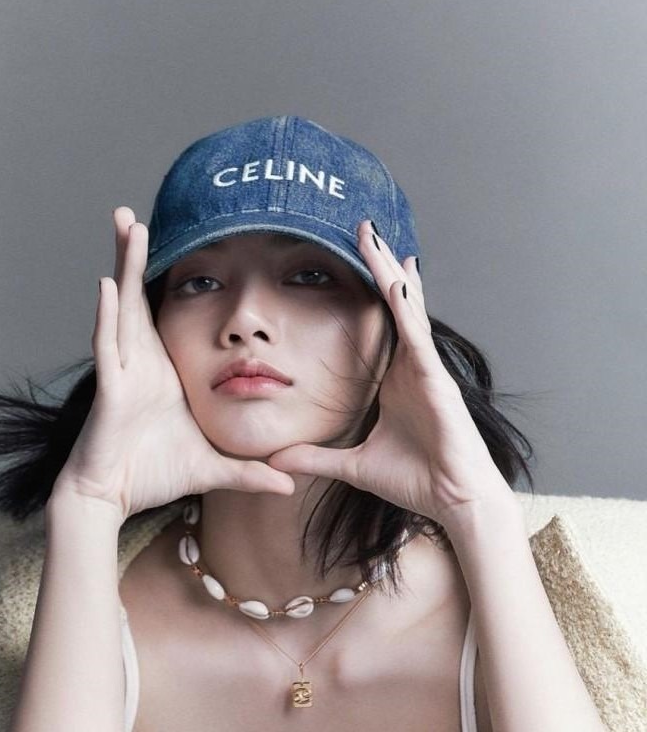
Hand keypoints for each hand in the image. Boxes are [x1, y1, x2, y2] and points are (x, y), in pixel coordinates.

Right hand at [55, 206, 294, 522]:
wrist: (113, 501)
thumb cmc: (154, 474)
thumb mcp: (214, 465)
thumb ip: (250, 470)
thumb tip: (291, 482)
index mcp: (163, 367)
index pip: (164, 310)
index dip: (166, 275)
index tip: (175, 239)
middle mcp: (141, 360)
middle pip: (138, 295)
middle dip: (135, 253)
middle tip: (133, 212)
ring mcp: (124, 371)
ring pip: (122, 308)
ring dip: (122, 266)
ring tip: (126, 224)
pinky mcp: (111, 390)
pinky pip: (109, 347)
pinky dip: (107, 316)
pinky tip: (107, 284)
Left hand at [267, 220, 511, 528]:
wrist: (454, 503)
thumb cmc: (415, 481)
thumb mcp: (354, 465)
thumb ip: (316, 457)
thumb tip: (277, 460)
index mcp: (394, 379)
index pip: (377, 323)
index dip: (367, 289)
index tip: (352, 257)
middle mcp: (411, 366)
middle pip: (393, 305)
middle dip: (377, 265)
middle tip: (362, 228)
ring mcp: (426, 370)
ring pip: (406, 310)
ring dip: (390, 273)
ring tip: (377, 238)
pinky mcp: (437, 381)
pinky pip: (418, 338)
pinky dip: (407, 309)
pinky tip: (396, 282)